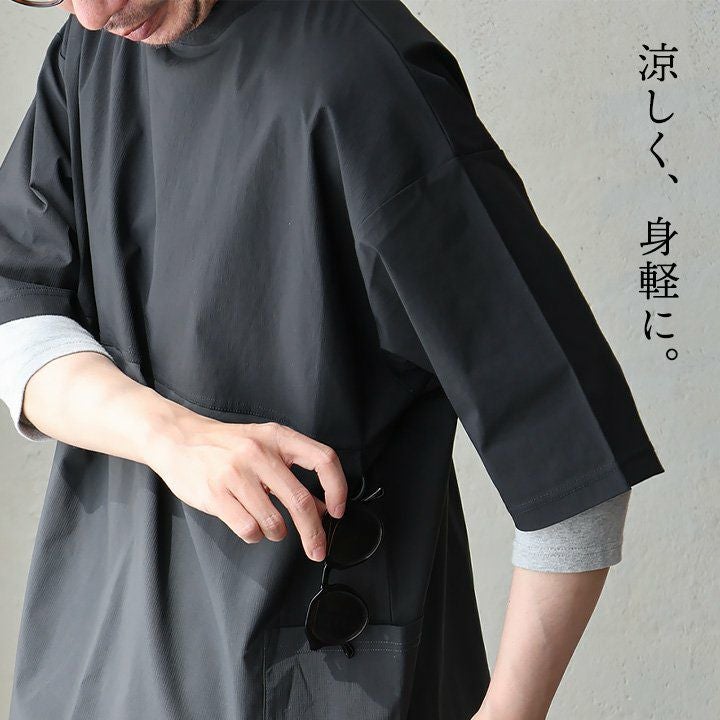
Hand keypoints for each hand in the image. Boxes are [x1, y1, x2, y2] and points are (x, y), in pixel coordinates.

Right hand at [147, 413, 347, 561]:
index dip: (338, 488)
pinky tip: (249, 525)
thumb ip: (294, 473)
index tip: (337, 510)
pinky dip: (254, 535)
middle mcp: (259, 452)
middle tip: (317, 549)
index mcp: (278, 437)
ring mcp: (236, 472)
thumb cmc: (226, 445)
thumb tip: (323, 507)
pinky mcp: (215, 493)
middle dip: (313, 532)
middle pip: (300, 500)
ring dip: (278, 533)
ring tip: (271, 526)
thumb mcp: (265, 446)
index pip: (323, 459)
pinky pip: (248, 528)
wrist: (178, 439)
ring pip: (273, 521)